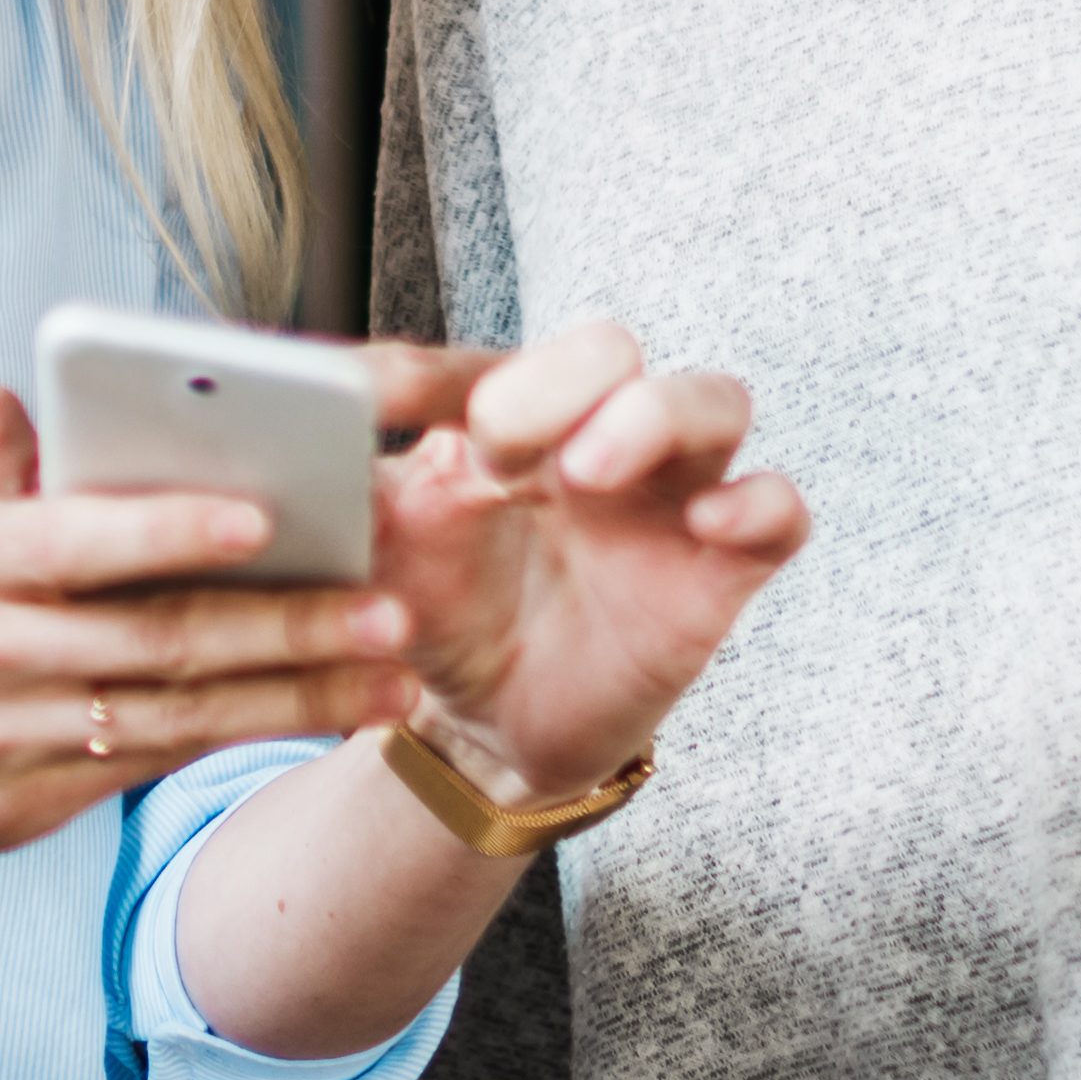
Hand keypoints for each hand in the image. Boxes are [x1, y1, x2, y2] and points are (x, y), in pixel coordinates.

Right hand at [0, 388, 418, 874]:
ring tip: (391, 685)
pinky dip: (230, 748)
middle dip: (285, 631)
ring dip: (291, 705)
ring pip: (167, 722)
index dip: (173, 530)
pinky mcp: (10, 815)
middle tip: (389, 612)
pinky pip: (138, 775)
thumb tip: (48, 402)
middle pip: (152, 644)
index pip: (74, 540)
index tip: (270, 515)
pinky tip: (311, 726)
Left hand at [361, 318, 809, 799]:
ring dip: (655, 418)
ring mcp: (667, 495)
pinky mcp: (720, 565)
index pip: (478, 362)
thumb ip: (348, 496)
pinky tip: (709, 520)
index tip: (367, 401)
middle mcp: (594, 435)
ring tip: (589, 472)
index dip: (425, 375)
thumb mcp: (380, 562)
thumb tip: (301, 431)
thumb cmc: (438, 620)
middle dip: (557, 383)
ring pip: (712, 400)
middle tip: (496, 450)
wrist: (493, 730)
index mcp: (505, 419)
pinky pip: (779, 508)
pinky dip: (757, 503)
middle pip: (609, 349)